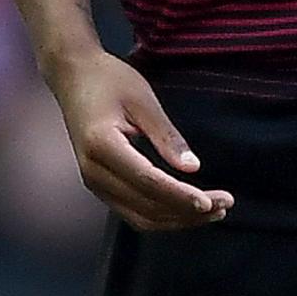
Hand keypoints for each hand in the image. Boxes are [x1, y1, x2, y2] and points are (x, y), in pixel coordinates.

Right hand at [44, 47, 232, 229]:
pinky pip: (132, 211)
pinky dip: (162, 215)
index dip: (181, 196)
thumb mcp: (142, 100)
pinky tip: (185, 208)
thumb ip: (166, 136)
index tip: (212, 202)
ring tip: (212, 211)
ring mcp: (93, 181)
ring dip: (177, 219)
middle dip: (187, 212)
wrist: (72, 76)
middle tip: (224, 204)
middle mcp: (94, 171)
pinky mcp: (98, 184)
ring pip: (140, 217)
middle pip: (146, 207)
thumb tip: (192, 168)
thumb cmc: (107, 80)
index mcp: (102, 145)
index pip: (148, 182)